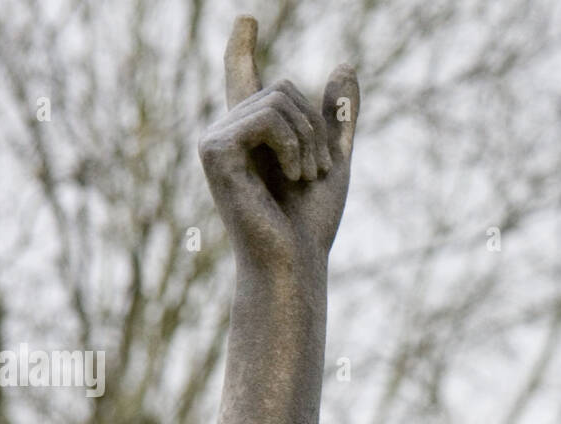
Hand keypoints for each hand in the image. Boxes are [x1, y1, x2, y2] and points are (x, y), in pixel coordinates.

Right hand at [198, 15, 358, 267]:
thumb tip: (346, 65)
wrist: (295, 262)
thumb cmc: (310, 224)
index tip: (248, 20)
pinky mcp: (215, 151)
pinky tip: (292, 174)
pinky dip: (292, 142)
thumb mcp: (333, 160)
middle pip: (283, 87)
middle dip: (315, 125)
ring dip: (308, 138)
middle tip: (319, 170)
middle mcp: (229, 133)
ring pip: (277, 98)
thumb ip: (336, 118)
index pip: (243, 80)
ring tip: (307, 176)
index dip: (241, 48)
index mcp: (253, 137)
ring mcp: (216, 141)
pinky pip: (266, 116)